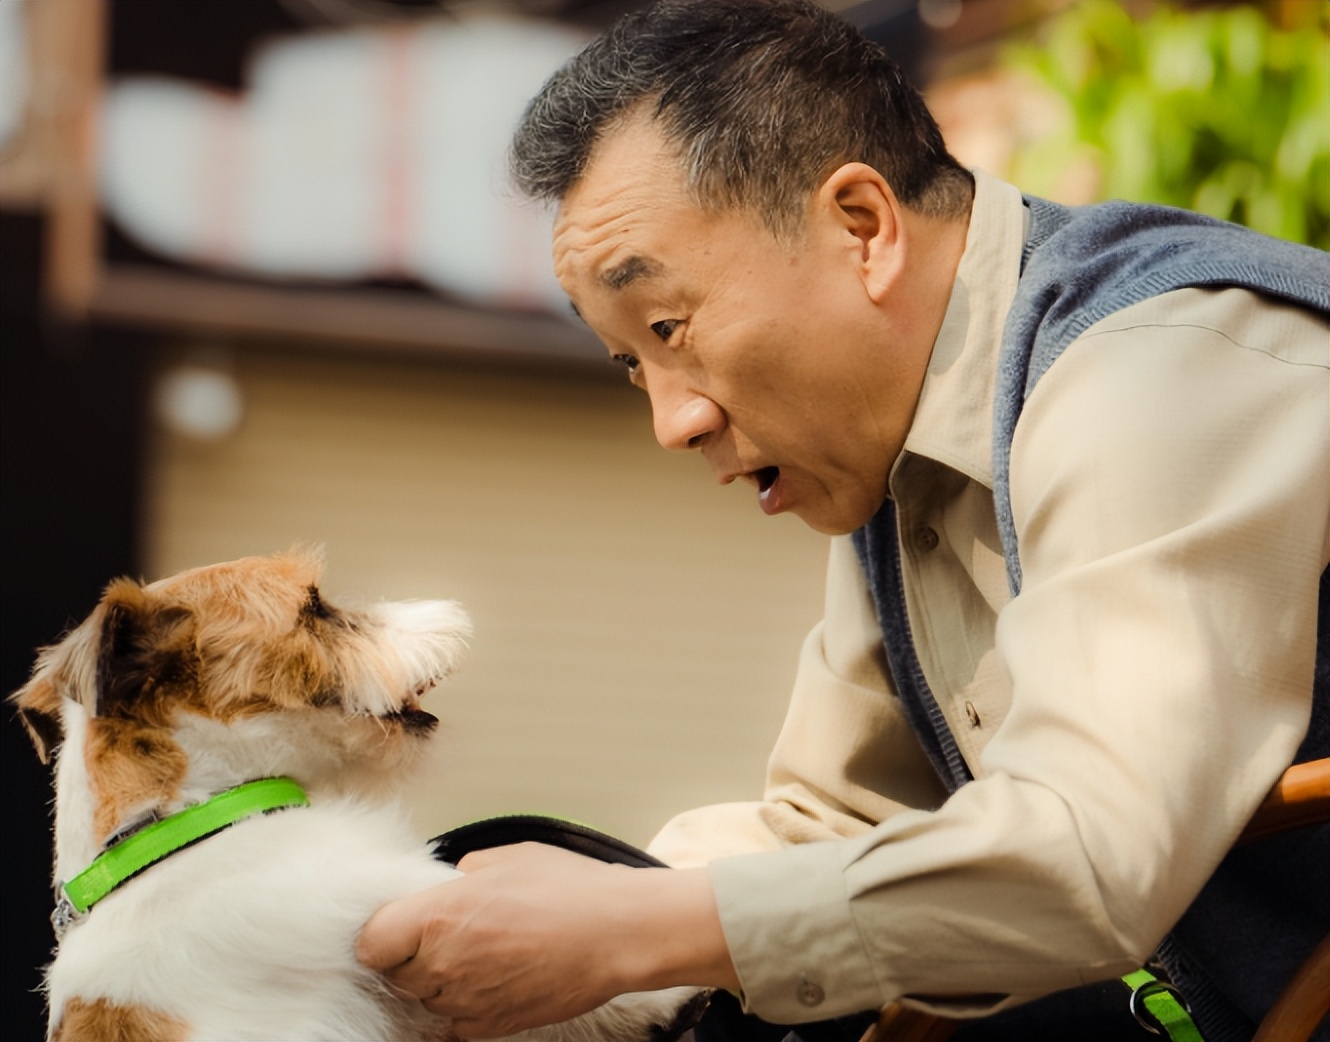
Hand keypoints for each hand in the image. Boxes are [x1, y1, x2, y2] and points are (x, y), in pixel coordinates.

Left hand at [355, 842, 735, 1038]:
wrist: (620, 933)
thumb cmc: (572, 890)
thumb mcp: (507, 857)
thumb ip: (463, 873)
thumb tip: (448, 884)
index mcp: (439, 914)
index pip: (370, 941)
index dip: (381, 932)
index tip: (394, 924)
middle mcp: (445, 963)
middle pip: (394, 973)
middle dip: (408, 955)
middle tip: (442, 933)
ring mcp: (467, 1000)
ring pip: (423, 999)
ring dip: (435, 981)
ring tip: (474, 953)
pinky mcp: (492, 1026)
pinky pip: (451, 1025)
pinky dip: (459, 1008)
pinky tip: (485, 981)